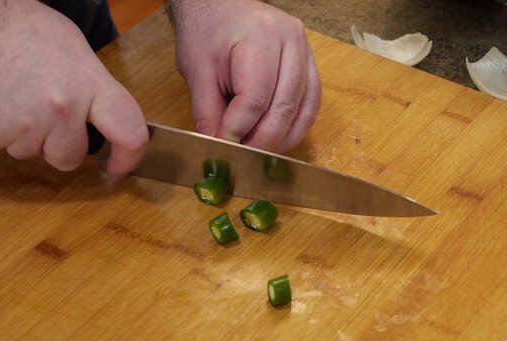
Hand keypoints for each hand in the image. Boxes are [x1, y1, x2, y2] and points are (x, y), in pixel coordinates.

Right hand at [0, 0, 147, 175]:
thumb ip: (90, 92)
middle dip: (56, 143)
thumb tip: (98, 122)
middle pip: (69, 157)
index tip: (118, 166)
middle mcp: (60, 109)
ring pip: (29, 154)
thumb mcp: (72, 50)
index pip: (128, 132)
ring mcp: (23, 125)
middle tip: (38, 108)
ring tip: (7, 94)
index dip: (128, 157)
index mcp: (87, 83)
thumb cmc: (18, 27)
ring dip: (20, 134)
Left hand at [169, 0, 320, 152]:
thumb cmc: (207, 32)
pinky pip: (311, 105)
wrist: (221, 6)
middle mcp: (290, 41)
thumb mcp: (196, 70)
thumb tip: (218, 149)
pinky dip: (294, 128)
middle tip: (240, 159)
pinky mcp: (310, 65)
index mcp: (258, 36)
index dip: (239, 131)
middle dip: (261, 141)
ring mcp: (305, 52)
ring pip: (303, 111)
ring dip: (280, 140)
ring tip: (256, 154)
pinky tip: (276, 141)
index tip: (224, 149)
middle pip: (283, 107)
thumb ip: (207, 112)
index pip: (254, 97)